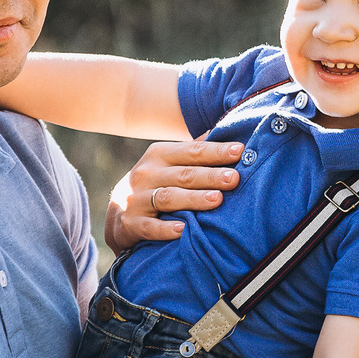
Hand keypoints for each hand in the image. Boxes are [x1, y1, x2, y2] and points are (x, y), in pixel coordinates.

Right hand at [105, 140, 242, 253]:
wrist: (118, 214)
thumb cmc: (156, 182)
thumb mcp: (169, 162)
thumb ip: (195, 150)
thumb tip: (226, 128)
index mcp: (158, 155)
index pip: (192, 151)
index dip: (216, 151)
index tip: (240, 151)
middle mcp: (146, 174)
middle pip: (183, 174)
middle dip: (210, 175)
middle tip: (234, 178)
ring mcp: (137, 199)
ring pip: (168, 198)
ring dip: (193, 199)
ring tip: (217, 199)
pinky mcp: (131, 223)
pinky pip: (149, 227)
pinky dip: (165, 229)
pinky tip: (182, 230)